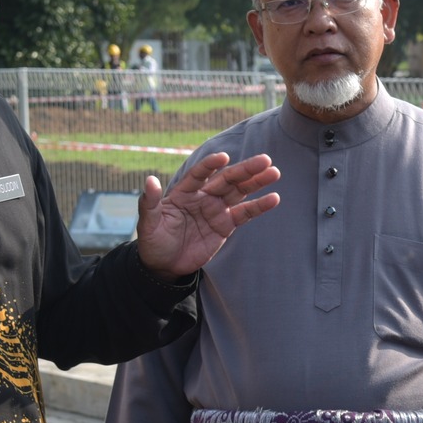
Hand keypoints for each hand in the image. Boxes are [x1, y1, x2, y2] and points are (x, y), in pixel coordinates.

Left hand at [134, 152, 281, 278]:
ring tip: (274, 172)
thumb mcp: (148, 223)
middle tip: (265, 160)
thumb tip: (149, 180)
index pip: (199, 173)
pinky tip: (274, 198)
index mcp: (185, 191)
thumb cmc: (153, 241)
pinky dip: (259, 206)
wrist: (164, 265)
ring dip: (257, 182)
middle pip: (227, 179)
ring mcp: (217, 210)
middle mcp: (203, 196)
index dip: (210, 165)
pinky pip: (245, 214)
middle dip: (245, 169)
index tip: (223, 157)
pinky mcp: (226, 225)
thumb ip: (150, 201)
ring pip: (240, 192)